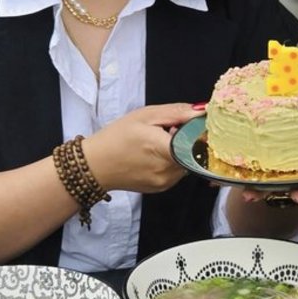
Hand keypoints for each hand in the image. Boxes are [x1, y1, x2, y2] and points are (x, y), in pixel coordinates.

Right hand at [82, 103, 201, 194]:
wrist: (95, 166)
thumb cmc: (115, 138)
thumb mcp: (145, 116)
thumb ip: (176, 113)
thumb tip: (201, 110)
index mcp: (162, 149)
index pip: (199, 142)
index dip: (200, 132)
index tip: (192, 123)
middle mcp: (167, 170)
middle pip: (195, 153)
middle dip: (188, 140)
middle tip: (170, 130)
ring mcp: (165, 182)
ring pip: (188, 163)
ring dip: (181, 151)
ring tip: (159, 142)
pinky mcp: (162, 188)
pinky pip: (178, 172)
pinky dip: (173, 161)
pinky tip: (155, 155)